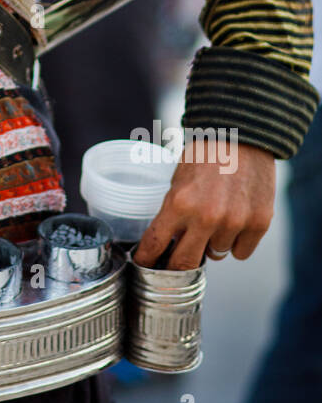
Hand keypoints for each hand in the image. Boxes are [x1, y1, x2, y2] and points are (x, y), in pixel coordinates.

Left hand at [133, 138, 274, 270]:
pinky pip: (240, 252)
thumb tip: (167, 243)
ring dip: (212, 244)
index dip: (146, 260)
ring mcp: (235, 222)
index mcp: (179, 203)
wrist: (243, 135)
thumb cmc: (206, 155)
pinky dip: (237, 242)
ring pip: (216, 255)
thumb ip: (174, 211)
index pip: (155, 244)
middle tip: (175, 260)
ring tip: (216, 219)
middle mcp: (206, 218)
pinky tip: (235, 222)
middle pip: (184, 263)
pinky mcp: (259, 224)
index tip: (144, 267)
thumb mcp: (178, 180)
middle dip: (176, 264)